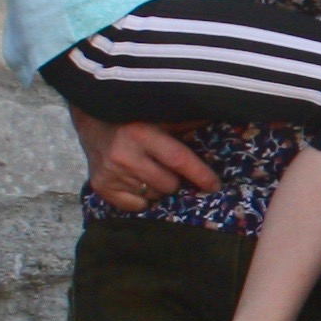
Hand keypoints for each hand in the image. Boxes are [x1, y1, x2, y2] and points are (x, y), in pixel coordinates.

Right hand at [72, 113, 217, 213]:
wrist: (92, 121)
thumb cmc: (135, 118)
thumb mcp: (159, 115)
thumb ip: (188, 122)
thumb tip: (228, 120)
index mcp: (143, 132)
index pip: (179, 160)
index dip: (200, 175)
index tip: (214, 185)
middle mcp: (126, 154)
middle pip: (169, 184)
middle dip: (175, 180)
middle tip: (167, 167)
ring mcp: (111, 172)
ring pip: (154, 196)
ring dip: (158, 188)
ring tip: (149, 170)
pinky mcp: (101, 186)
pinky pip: (136, 205)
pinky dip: (141, 198)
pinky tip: (136, 181)